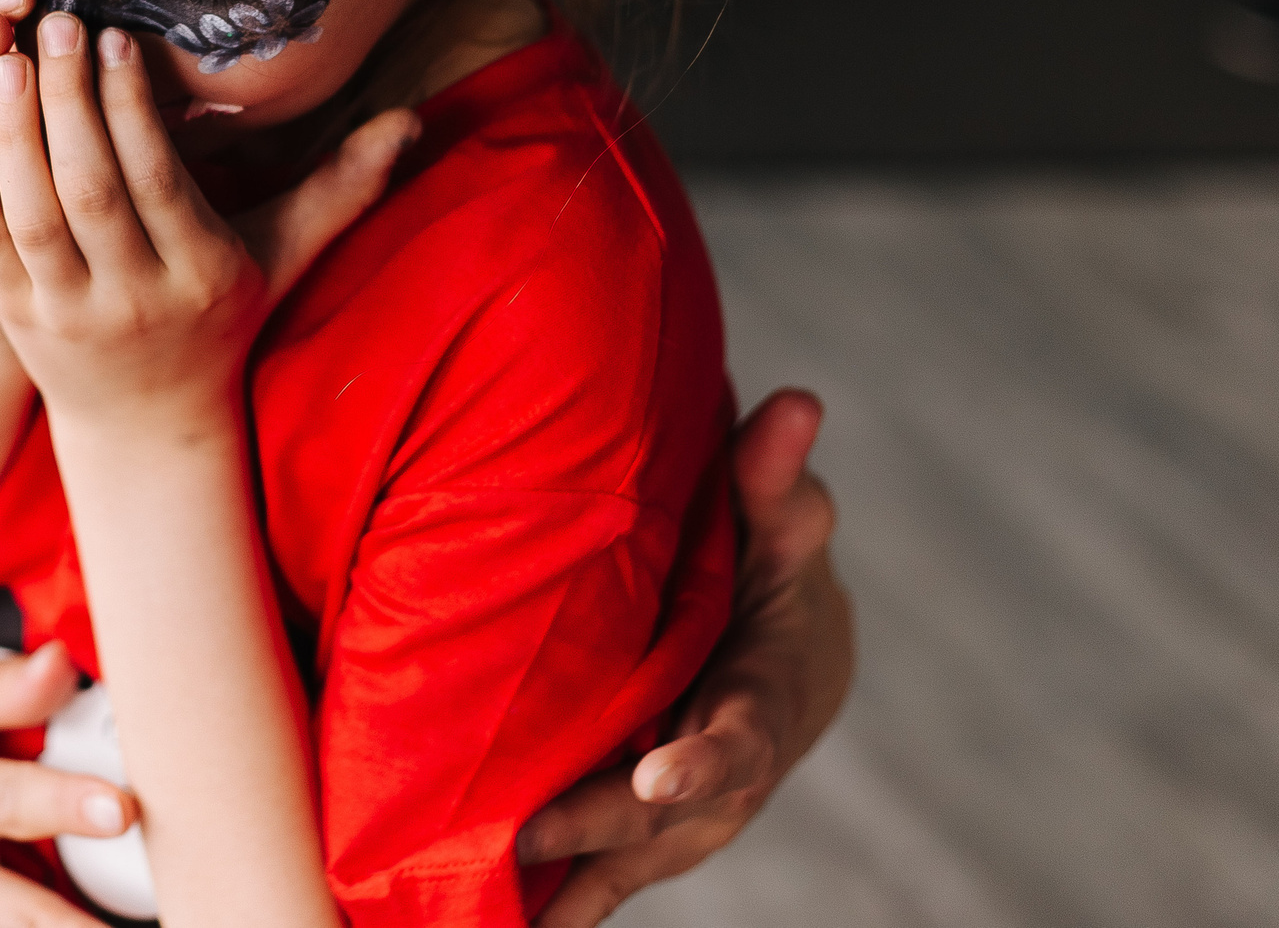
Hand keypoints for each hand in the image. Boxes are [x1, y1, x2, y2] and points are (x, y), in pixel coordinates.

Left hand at [0, 13, 418, 428]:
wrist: (149, 422)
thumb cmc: (222, 317)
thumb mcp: (284, 256)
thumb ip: (342, 186)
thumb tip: (412, 120)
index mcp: (202, 274)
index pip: (159, 182)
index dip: (132, 109)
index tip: (113, 35)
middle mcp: (132, 298)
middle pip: (90, 191)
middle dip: (70, 102)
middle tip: (53, 20)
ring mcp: (66, 312)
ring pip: (29, 215)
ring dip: (11, 133)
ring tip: (2, 54)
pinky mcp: (13, 316)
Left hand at [517, 388, 854, 926]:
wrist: (785, 649)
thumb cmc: (773, 570)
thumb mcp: (782, 520)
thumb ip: (777, 476)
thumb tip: (798, 402)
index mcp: (764, 699)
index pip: (741, 739)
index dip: (704, 762)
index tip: (660, 778)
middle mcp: (726, 777)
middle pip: (662, 818)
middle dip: (593, 826)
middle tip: (517, 829)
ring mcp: (685, 818)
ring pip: (623, 861)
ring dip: (560, 885)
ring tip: (483, 904)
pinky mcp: (644, 834)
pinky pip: (595, 877)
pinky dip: (549, 907)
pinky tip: (480, 922)